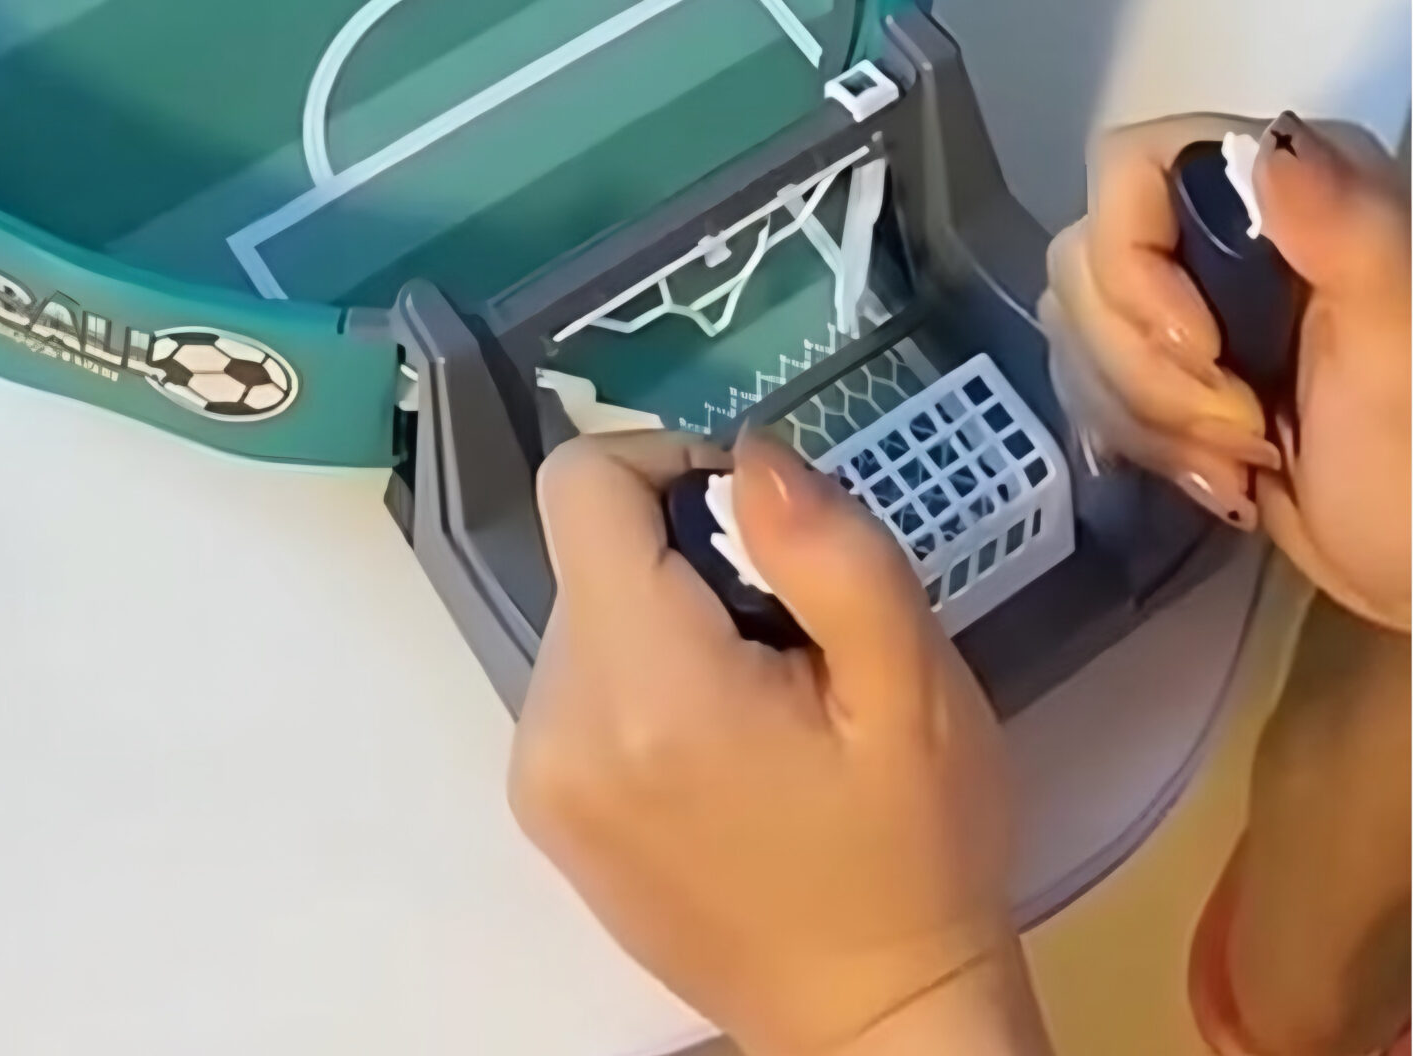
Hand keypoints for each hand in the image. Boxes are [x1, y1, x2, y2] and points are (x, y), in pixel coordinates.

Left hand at [510, 429, 1051, 1055]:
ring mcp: (538, 771)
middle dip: (687, 559)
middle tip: (787, 640)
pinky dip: (647, 676)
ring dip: (669, 619)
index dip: (674, 467)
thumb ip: (829, 548)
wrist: (873, 1024)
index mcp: (642, 685)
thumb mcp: (914, 689)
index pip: (583, 482)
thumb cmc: (912, 855)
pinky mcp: (544, 804)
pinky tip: (724, 744)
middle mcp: (558, 723)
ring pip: (588, 606)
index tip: (759, 534)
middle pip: (592, 547)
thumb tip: (747, 453)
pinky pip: (581, 676)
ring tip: (765, 702)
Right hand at [1043, 113, 1409, 630]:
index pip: (1129, 169)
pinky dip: (1142, 437)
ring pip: (1078, 324)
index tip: (1203, 350)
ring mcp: (1189, 292)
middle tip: (1245, 429)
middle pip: (1090, 256)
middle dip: (1146, 365)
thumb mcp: (1397, 351)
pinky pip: (1087, 377)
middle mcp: (1225, 219)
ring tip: (1242, 461)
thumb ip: (1350, 232)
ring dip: (1147, 412)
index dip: (1135, 262)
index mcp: (1288, 184)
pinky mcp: (1167, 362)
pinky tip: (1220, 474)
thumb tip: (1273, 146)